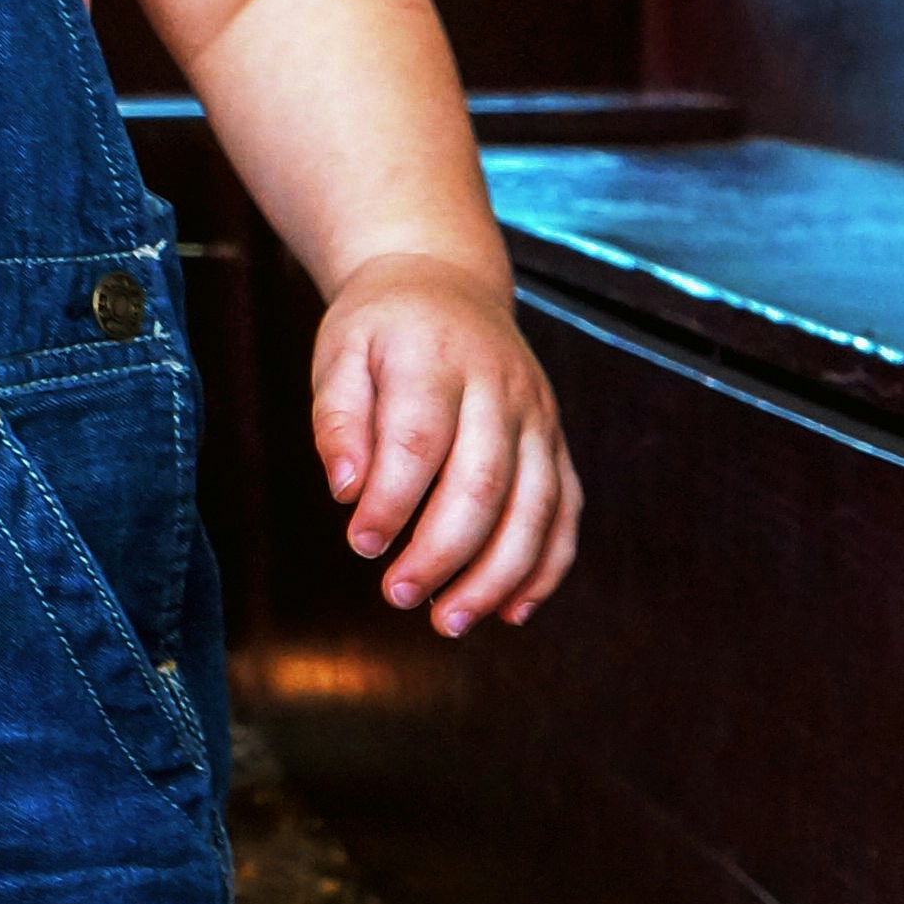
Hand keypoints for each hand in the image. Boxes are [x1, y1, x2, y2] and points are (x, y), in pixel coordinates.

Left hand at [309, 254, 578, 634]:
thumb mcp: (340, 352)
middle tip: (398, 596)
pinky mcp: (556, 440)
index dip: (392, 502)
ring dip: (497, 575)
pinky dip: (546, 567)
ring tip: (449, 622)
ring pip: (535, 505)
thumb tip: (346, 490)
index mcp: (437, 361)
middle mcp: (500, 388)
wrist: (446, 281)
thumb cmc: (381, 330)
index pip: (419, 441)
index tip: (361, 545)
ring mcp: (538, 416)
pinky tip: (512, 611)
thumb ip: (337, 418)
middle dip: (443, 552)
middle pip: (484, 482)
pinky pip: (566, 511)